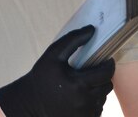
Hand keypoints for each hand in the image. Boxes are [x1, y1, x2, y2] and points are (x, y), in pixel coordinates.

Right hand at [0, 25, 114, 116]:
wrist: (29, 103)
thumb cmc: (41, 76)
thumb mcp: (53, 54)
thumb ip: (73, 40)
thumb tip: (92, 30)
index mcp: (79, 84)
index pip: (106, 73)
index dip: (108, 64)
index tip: (105, 59)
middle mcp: (85, 101)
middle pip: (107, 85)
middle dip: (102, 76)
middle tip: (92, 71)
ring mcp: (86, 113)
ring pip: (103, 97)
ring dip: (98, 89)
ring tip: (84, 83)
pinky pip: (98, 109)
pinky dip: (93, 101)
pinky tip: (80, 95)